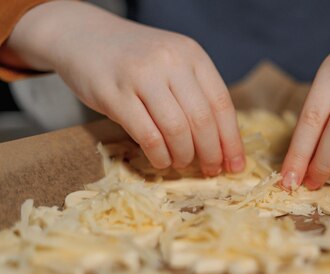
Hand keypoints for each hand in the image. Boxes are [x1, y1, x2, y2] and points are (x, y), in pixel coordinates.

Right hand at [5, 1, 243, 174]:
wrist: (83, 35)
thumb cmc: (135, 59)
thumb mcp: (173, 63)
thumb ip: (196, 94)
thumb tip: (223, 144)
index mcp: (192, 54)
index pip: (222, 104)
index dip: (231, 140)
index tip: (236, 165)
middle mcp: (170, 61)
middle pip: (202, 120)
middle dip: (211, 153)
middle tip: (211, 170)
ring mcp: (141, 76)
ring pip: (177, 130)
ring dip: (184, 156)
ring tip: (182, 163)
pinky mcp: (114, 94)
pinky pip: (148, 136)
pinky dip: (159, 155)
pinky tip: (161, 161)